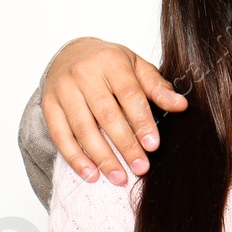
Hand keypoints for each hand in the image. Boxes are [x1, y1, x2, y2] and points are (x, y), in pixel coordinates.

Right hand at [41, 37, 188, 186]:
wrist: (69, 53)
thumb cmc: (108, 63)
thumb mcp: (136, 67)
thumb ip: (157, 88)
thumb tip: (181, 105)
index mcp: (110, 61)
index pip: (128, 94)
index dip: (141, 121)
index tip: (152, 146)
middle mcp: (84, 73)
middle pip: (106, 115)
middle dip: (125, 145)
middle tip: (140, 168)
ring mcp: (63, 89)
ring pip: (83, 128)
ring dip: (102, 157)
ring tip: (119, 177)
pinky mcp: (49, 105)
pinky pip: (61, 136)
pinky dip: (75, 158)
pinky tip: (91, 174)